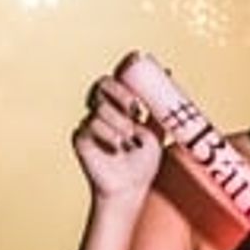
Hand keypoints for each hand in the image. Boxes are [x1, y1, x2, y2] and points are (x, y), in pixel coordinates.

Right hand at [71, 70, 164, 202]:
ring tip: (129, 141)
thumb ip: (156, 107)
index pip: (118, 79)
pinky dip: (107, 136)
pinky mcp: (80, 139)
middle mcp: (103, 111)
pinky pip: (89, 126)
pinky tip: (115, 149)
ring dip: (118, 123)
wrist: (131, 189)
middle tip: (134, 108)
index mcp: (120, 106)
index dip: (124, 68)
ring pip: (99, 108)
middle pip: (103, 84)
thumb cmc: (142, 163)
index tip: (135, 61)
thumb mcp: (156, 131)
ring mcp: (90, 124)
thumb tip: (168, 74)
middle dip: (119, 93)